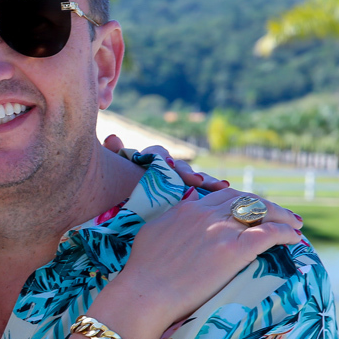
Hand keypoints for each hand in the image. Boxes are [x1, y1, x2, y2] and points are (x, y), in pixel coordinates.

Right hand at [99, 188, 302, 335]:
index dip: (243, 201)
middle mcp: (205, 213)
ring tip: (294, 224)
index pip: (223, 196)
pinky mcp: (233, 250)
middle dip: (267, 205)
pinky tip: (294, 238)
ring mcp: (220, 230)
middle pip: (246, 199)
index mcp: (187, 208)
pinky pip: (269, 233)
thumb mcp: (153, 232)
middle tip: (281, 215)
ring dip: (282, 215)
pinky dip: (286, 233)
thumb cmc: (141, 271)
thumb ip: (173, 219)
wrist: (143, 293)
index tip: (252, 210)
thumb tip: (184, 213)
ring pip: (262, 211)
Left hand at [104, 134, 228, 190]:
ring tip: (220, 185)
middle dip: (188, 173)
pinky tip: (225, 187)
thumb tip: (113, 137)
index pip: (157, 154)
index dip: (161, 158)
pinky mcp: (187, 194)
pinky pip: (202, 190)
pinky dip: (213, 188)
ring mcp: (178, 181)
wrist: (124, 202)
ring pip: (194, 177)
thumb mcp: (114, 171)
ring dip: (207, 180)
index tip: (167, 164)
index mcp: (149, 160)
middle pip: (179, 167)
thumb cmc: (119, 183)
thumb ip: (114, 155)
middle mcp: (166, 168)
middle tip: (197, 180)